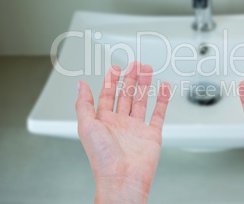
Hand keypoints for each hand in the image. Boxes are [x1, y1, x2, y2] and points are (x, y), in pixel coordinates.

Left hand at [75, 62, 169, 203]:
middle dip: (130, 78)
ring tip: (148, 71)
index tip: (116, 68)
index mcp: (104, 121)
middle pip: (126, 94)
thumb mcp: (86, 127)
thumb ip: (84, 104)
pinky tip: (163, 89)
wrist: (123, 178)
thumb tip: (80, 85)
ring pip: (141, 100)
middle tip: (136, 65)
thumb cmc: (103, 158)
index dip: (111, 80)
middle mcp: (120, 123)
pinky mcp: (152, 134)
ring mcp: (137, 128)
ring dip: (144, 85)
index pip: (108, 94)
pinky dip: (162, 100)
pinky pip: (158, 113)